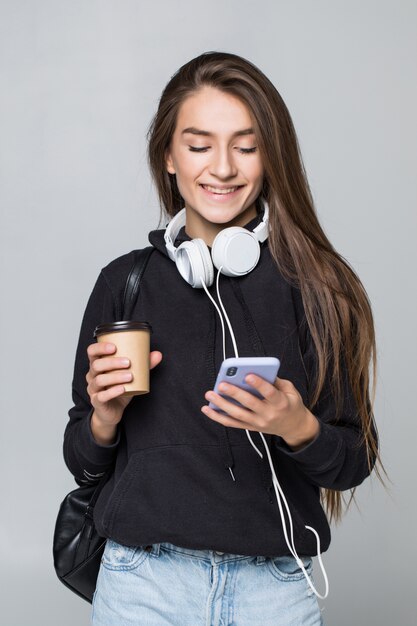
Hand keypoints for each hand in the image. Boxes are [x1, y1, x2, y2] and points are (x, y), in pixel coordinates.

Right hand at [86, 342, 162, 429]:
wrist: (113, 411)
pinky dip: (112, 392)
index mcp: (98, 365)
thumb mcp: (131, 375)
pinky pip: (102, 396)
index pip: (92, 352)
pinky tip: (122, 389)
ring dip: (115, 377)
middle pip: (96, 365)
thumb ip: (143, 365)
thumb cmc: (120, 388)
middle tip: (128, 362)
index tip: (114, 347)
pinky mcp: (97, 402)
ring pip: (99, 380)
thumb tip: (157, 354)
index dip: (100, 347)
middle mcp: (92, 376)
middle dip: (112, 362)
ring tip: (130, 376)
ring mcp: (93, 389)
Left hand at [201, 375, 318, 450]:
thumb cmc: (290, 403)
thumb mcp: (290, 390)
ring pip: (237, 415)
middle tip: (221, 384)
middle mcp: (269, 414)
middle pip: (249, 404)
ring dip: (221, 405)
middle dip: (234, 393)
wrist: (294, 426)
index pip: (269, 393)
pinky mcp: (250, 427)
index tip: (248, 375)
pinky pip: (232, 423)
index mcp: (281, 403)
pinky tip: (207, 409)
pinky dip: (218, 417)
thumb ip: (276, 380)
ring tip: (210, 394)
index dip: (259, 384)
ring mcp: (258, 423)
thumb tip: (257, 369)